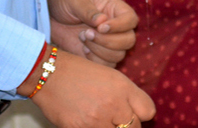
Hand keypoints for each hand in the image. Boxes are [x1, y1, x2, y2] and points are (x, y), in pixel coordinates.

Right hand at [29, 50, 154, 127]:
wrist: (49, 75)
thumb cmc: (80, 73)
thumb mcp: (110, 77)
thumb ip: (127, 95)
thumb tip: (137, 115)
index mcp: (123, 87)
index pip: (148, 111)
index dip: (141, 114)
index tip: (133, 114)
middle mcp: (113, 104)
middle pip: (135, 127)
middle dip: (127, 125)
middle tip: (114, 120)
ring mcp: (96, 120)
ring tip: (100, 119)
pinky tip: (87, 122)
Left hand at [47, 0, 136, 66]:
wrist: (51, 16)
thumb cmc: (67, 2)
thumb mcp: (76, 1)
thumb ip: (89, 11)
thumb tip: (102, 21)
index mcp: (116, 9)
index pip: (131, 19)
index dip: (120, 26)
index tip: (101, 27)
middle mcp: (117, 27)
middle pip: (128, 40)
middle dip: (107, 41)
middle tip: (86, 33)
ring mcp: (109, 43)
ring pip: (118, 55)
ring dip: (99, 50)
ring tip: (82, 37)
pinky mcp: (99, 56)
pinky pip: (107, 66)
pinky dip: (95, 60)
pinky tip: (82, 49)